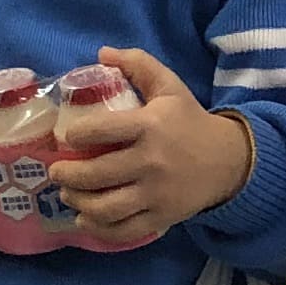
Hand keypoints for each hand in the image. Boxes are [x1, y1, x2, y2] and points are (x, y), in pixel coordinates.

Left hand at [47, 48, 256, 249]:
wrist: (228, 161)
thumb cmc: (190, 121)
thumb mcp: (169, 87)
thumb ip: (138, 64)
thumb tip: (102, 53)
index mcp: (149, 126)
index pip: (99, 131)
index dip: (75, 135)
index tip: (67, 137)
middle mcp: (150, 162)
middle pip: (95, 175)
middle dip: (66, 175)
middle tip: (56, 172)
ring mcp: (156, 194)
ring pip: (105, 208)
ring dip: (77, 202)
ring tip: (68, 195)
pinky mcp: (161, 218)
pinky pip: (122, 231)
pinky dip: (98, 229)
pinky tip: (86, 219)